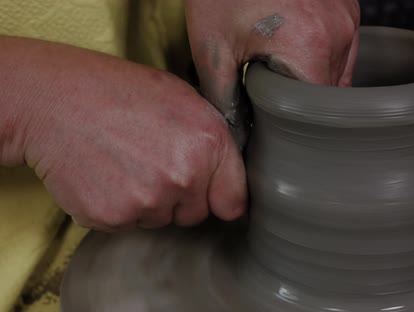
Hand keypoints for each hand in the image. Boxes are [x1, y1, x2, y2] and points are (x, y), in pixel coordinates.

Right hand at [3, 37, 246, 231]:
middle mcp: (184, 177)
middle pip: (196, 214)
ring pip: (161, 219)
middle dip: (181, 197)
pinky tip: (106, 175)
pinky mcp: (113, 217)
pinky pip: (128, 224)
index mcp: (209, 143)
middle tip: (152, 162)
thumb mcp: (183, 98)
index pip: (234, 201)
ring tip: (126, 162)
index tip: (212, 194)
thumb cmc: (119, 91)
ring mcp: (147, 200)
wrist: (55, 99)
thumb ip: (213, 139)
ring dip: (149, 202)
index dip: (221, 197)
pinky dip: (119, 207)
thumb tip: (230, 172)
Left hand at [185, 0, 359, 146]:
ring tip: (279, 60)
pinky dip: (320, 55)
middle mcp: (340, 33)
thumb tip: (234, 135)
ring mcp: (348, 17)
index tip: (272, 116)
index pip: (318, 111)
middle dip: (302, 98)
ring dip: (313, 77)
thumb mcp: (212, 49)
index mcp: (312, 48)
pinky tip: (292, 44)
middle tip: (268, 84)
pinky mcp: (347, 6)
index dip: (294, 119)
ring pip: (340, 71)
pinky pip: (342, 47)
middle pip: (331, 92)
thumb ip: (224, 101)